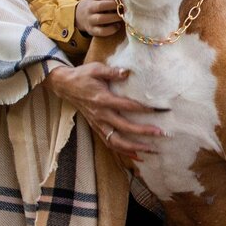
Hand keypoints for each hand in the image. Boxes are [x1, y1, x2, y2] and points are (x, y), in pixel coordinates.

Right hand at [41, 64, 162, 158]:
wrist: (65, 86)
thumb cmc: (83, 76)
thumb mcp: (96, 69)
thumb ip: (112, 71)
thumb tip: (127, 72)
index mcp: (103, 99)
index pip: (126, 106)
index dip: (143, 108)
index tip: (158, 110)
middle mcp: (101, 115)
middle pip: (124, 127)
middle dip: (143, 132)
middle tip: (161, 134)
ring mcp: (98, 124)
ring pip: (117, 141)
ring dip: (135, 147)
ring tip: (152, 150)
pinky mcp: (97, 128)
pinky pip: (110, 143)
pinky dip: (123, 152)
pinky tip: (137, 156)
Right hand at [76, 0, 119, 36]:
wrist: (78, 15)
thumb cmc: (95, 3)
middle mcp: (90, 8)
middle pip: (101, 6)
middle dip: (114, 6)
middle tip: (126, 7)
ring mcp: (90, 19)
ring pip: (101, 18)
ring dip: (114, 17)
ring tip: (123, 16)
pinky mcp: (92, 30)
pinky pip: (101, 31)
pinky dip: (110, 30)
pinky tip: (118, 26)